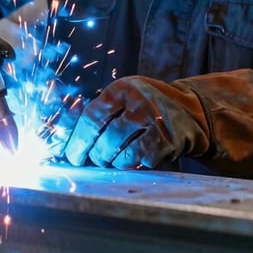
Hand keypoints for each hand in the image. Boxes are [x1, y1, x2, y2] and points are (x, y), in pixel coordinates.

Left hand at [64, 71, 252, 176]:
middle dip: (96, 155)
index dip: (78, 141)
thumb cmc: (146, 107)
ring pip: (120, 153)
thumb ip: (95, 114)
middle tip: (96, 160)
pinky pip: (140, 161)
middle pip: (104, 139)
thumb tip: (59, 138)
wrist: (192, 111)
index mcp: (122, 89)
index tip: (71, 156)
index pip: (91, 118)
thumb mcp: (122, 100)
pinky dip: (135, 164)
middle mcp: (139, 101)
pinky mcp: (169, 140)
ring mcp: (156, 120)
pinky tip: (137, 158)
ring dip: (113, 162)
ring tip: (115, 159)